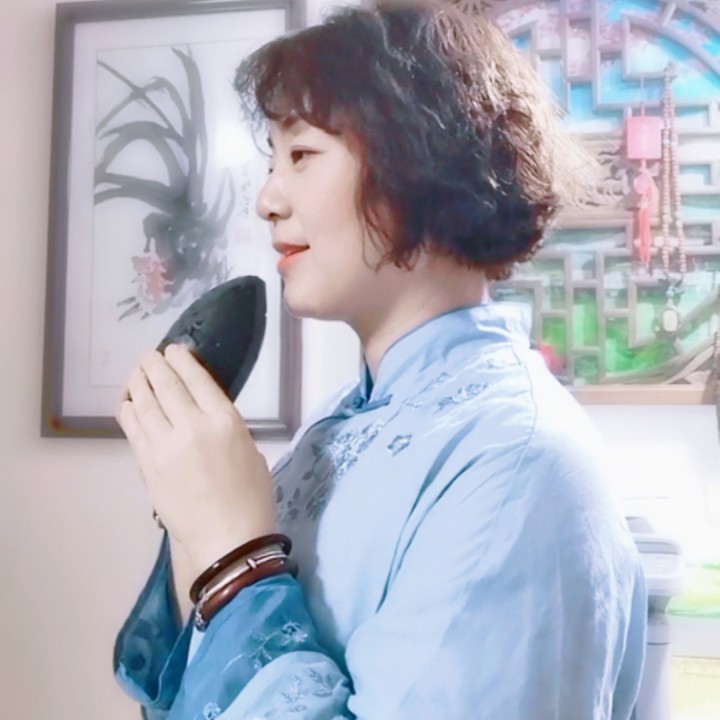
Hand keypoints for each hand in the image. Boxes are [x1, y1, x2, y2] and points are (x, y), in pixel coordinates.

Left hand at [116, 343, 275, 573]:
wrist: (228, 539)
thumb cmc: (251, 496)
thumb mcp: (250, 449)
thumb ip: (225, 425)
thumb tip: (201, 410)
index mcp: (225, 420)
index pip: (196, 378)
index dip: (181, 359)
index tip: (173, 350)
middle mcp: (192, 426)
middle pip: (165, 383)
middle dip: (154, 365)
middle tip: (150, 357)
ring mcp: (165, 445)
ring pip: (143, 401)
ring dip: (138, 382)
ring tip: (137, 375)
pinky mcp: (147, 464)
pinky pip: (132, 427)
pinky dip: (128, 409)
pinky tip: (129, 402)